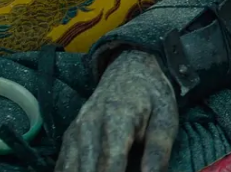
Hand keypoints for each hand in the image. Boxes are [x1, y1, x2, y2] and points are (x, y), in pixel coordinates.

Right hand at [56, 51, 177, 171]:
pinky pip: (63, 166)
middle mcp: (88, 126)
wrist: (130, 69)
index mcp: (116, 120)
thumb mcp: (166, 119)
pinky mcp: (69, 138)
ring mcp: (75, 132)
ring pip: (70, 170)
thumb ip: (159, 152)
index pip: (111, 162)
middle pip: (87, 170)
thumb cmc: (153, 97)